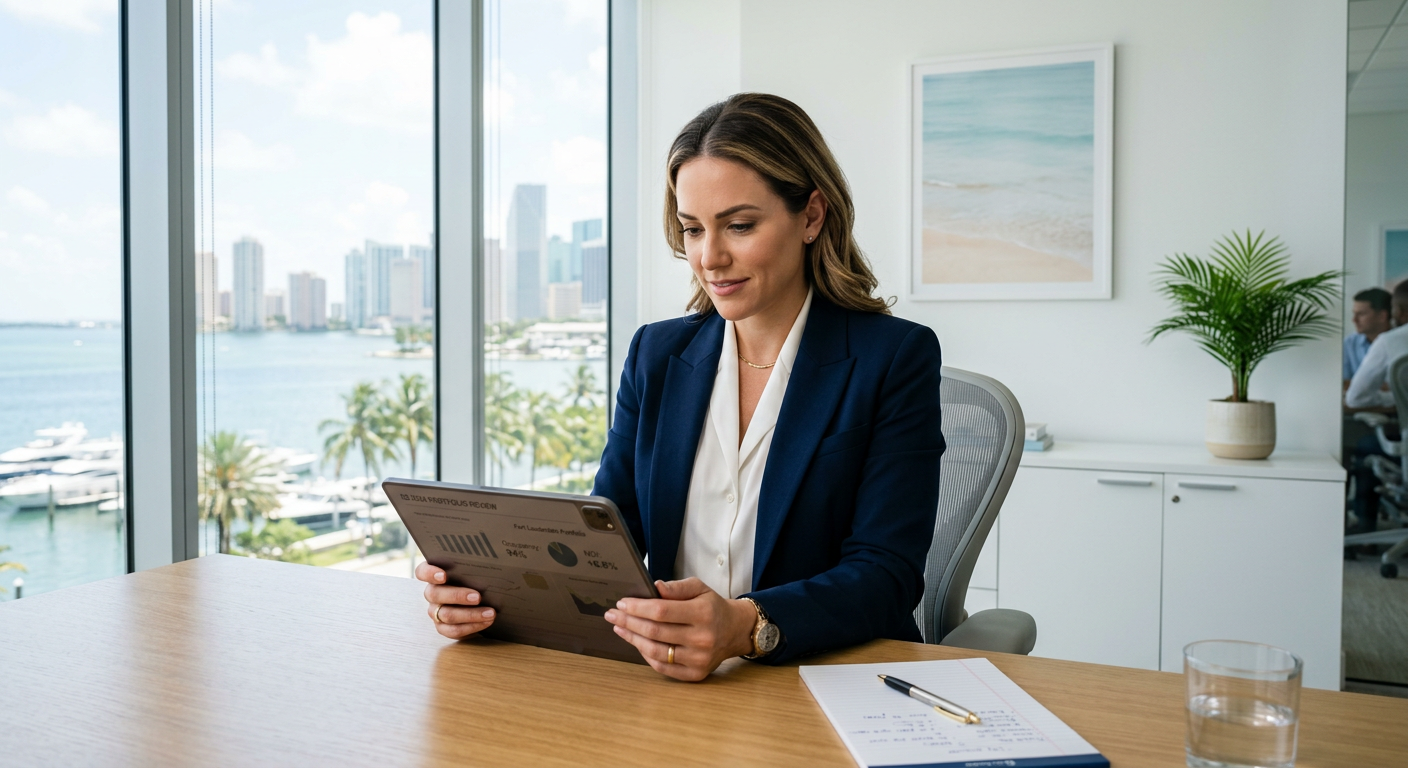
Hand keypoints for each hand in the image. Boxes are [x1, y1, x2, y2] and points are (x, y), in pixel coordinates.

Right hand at [414, 561, 495, 639]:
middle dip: (457, 595)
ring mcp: (436, 611)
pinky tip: (486, 621)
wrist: (486, 602)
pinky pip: (453, 630)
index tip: (443, 575)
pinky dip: (472, 626)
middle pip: (435, 594)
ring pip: (446, 614)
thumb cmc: (479, 580)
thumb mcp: (477, 569)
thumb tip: (494, 555)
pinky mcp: (444, 627)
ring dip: (470, 614)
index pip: (422, 572)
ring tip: (490, 612)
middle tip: (478, 596)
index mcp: (436, 575)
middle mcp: (433, 593)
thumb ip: (476, 563)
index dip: (429, 573)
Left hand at [604, 577, 757, 680]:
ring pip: (656, 651)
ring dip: (633, 639)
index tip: (622, 603)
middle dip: (629, 622)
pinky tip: (636, 642)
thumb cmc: (712, 607)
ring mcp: (699, 659)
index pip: (662, 611)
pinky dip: (646, 655)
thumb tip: (655, 587)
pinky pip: (663, 667)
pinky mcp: (696, 674)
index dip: (638, 608)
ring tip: (620, 628)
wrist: (734, 631)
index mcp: (703, 613)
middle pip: (655, 632)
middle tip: (612, 615)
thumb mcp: (700, 588)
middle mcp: (702, 638)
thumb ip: (677, 587)